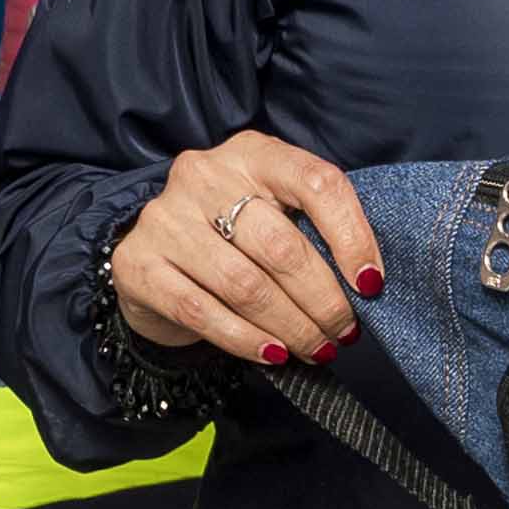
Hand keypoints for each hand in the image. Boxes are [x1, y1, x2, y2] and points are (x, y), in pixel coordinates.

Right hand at [112, 129, 379, 369]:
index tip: (371, 283)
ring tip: (316, 348)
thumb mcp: (272, 211)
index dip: (352, 236)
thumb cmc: (231, 237)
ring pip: (245, 285)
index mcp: (251, 153)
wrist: (152, 258)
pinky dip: (246, 340)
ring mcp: (164, 219)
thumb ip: (312, 228)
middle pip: (281, 245)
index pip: (316, 183)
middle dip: (323, 299)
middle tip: (344, 331)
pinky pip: (203, 312)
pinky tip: (273, 354)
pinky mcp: (138, 264)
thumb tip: (367, 282)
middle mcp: (203, 175)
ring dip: (290, 326)